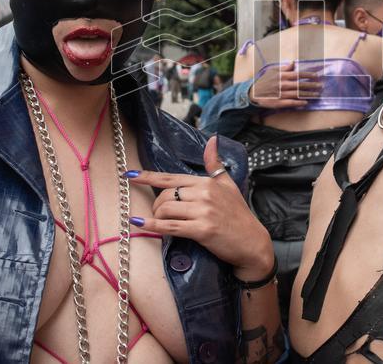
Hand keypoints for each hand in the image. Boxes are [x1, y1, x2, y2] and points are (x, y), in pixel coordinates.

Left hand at [128, 137, 274, 280]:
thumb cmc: (239, 214)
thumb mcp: (228, 184)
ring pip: (165, 210)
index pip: (171, 177)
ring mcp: (203, 212)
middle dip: (157, 205)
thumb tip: (212, 140)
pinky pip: (170, 227)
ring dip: (156, 217)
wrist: (252, 242)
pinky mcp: (201, 230)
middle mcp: (204, 194)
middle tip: (159, 214)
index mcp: (207, 182)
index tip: (130, 175)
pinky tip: (140, 225)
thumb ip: (215, 164)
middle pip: (165, 195)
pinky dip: (152, 227)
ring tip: (159, 222)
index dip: (148, 177)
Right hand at [248, 61, 321, 108]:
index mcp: (282, 75)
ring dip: (308, 94)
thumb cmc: (264, 81)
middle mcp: (282, 84)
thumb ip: (284, 68)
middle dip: (312, 85)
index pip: (298, 74)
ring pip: (298, 94)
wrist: (253, 93)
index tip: (316, 76)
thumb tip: (293, 63)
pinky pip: (292, 103)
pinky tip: (306, 102)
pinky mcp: (279, 103)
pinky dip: (299, 103)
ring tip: (316, 94)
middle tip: (320, 86)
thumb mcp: (272, 71)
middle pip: (300, 85)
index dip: (308, 75)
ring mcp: (281, 94)